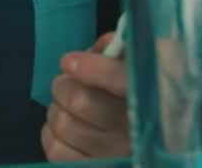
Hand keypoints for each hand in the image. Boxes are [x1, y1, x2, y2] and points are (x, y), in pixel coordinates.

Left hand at [41, 32, 131, 161]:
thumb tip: (103, 47)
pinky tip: (66, 131)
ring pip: (62, 123)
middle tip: (68, 85)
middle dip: (65, 86)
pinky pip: (55, 149)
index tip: (69, 62)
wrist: (133, 137)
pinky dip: (51, 134)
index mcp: (149, 97)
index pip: (123, 80)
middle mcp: (134, 131)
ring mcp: (113, 155)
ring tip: (69, 109)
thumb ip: (118, 53)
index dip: (96, 70)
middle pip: (80, 100)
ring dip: (57, 111)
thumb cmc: (128, 95)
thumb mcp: (131, 68)